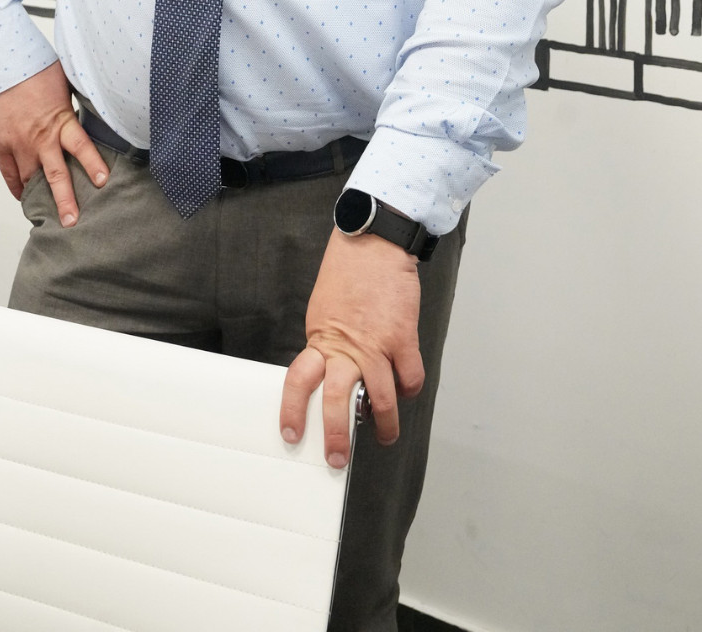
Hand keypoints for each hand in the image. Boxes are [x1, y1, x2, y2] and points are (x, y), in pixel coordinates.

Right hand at [0, 61, 108, 227]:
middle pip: (56, 175)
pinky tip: (23, 197)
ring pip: (31, 178)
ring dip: (40, 197)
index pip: (81, 147)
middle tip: (73, 221)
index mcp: (59, 119)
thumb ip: (74, 101)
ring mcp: (17, 143)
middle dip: (66, 200)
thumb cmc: (30, 64)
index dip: (93, 164)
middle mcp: (39, 137)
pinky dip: (16, 186)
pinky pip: (8, 172)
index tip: (103, 181)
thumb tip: (96, 103)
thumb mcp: (62, 80)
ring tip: (49, 217)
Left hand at [280, 228, 423, 467]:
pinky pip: (410, 379)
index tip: (291, 433)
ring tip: (384, 436)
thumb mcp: (324, 309)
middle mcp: (346, 347)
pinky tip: (406, 391)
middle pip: (337, 402)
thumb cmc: (349, 272)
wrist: (375, 243)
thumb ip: (328, 342)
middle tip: (336, 458)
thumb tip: (332, 371)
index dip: (293, 410)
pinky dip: (410, 390)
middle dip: (337, 436)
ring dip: (383, 426)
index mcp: (321, 339)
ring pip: (380, 400)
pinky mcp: (404, 339)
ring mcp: (377, 346)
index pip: (299, 380)